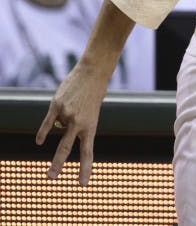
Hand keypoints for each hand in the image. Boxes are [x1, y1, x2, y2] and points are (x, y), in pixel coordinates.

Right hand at [35, 62, 110, 184]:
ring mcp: (66, 114)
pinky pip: (47, 123)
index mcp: (91, 126)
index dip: (85, 169)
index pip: (87, 152)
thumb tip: (59, 129)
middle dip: (58, 164)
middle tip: (51, 178)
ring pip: (58, 127)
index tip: (82, 184)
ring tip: (75, 105)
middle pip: (66, 148)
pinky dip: (43, 131)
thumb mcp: (92, 112)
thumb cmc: (95, 93)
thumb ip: (78, 124)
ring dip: (63, 120)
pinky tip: (40, 141)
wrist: (94, 72)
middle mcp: (78, 122)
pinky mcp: (56, 106)